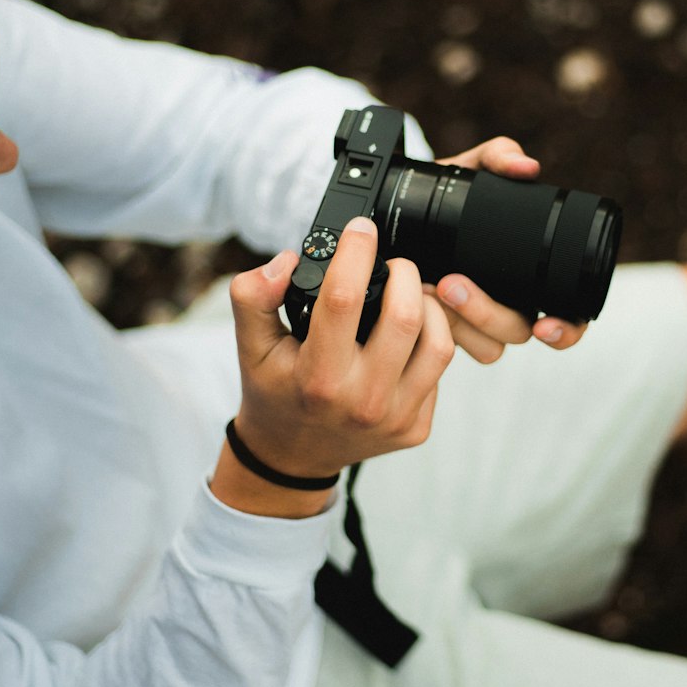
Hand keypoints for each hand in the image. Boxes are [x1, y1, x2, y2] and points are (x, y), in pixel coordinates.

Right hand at [212, 217, 454, 516]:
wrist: (291, 456)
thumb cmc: (274, 391)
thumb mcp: (248, 345)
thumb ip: (253, 296)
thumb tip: (286, 261)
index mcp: (317, 378)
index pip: (344, 299)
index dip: (356, 252)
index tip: (360, 230)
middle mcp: (361, 402)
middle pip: (406, 317)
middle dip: (405, 274)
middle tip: (392, 265)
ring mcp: (394, 419)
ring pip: (438, 343)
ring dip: (427, 307)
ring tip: (405, 297)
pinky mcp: (416, 429)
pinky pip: (438, 372)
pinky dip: (428, 342)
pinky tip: (406, 337)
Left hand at [430, 136, 588, 363]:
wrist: (399, 208)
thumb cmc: (448, 193)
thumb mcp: (471, 169)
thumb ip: (498, 157)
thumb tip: (526, 166)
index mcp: (531, 275)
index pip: (568, 316)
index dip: (567, 329)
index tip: (545, 323)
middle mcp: (510, 304)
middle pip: (518, 333)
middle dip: (487, 314)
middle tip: (452, 284)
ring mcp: (477, 322)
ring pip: (487, 347)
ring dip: (461, 323)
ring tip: (430, 289)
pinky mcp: (446, 330)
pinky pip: (453, 348)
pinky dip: (440, 329)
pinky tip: (421, 307)